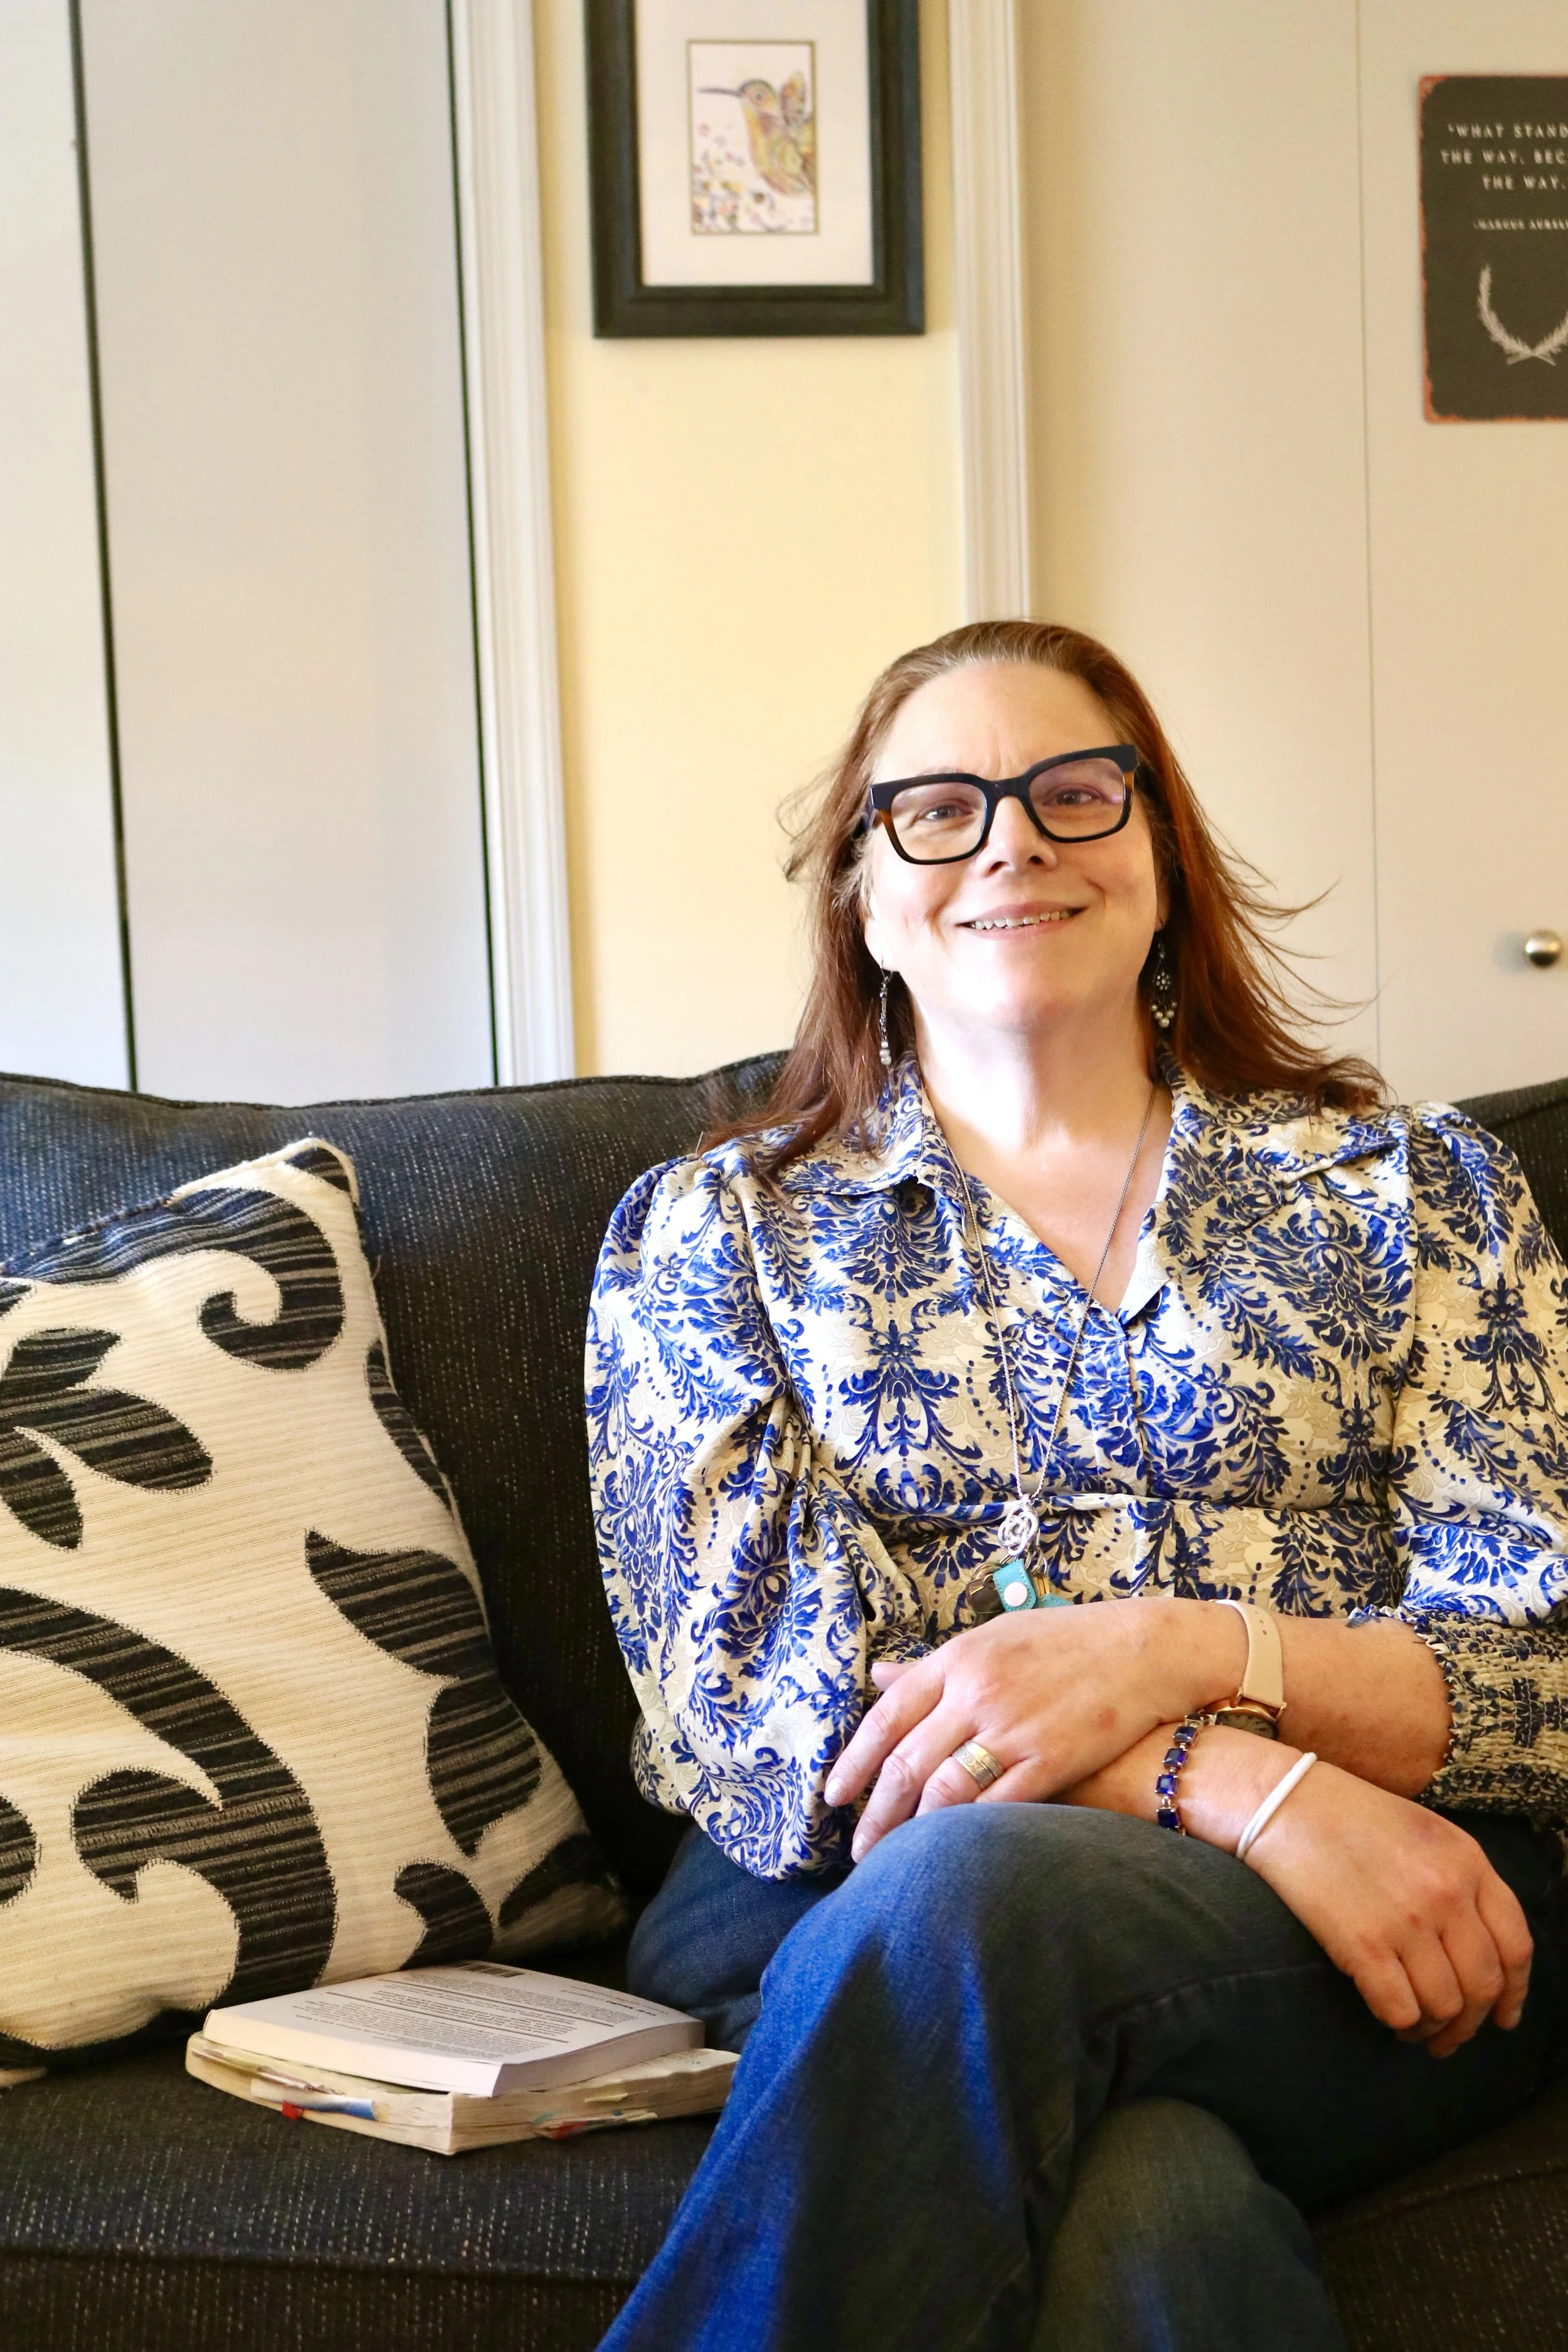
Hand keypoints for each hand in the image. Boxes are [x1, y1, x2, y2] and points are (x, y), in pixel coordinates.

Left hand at [823, 1598, 1241, 1861]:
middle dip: (875, 1812)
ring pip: (943, 1790)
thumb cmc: (1066, 1643)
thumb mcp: (993, 1638)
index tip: (832, 1797)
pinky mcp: (1051, 1760)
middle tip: (856, 1849)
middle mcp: (977, 1692)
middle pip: (907, 1762)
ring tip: (894, 1862)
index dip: (854, 1761)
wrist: (1143, 1650)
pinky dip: (966, 1834)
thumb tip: (878, 1675)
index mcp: (958, 1658)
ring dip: (912, 1832)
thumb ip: (935, 1666)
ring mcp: (1013, 1727)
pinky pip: (995, 1807)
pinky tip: (950, 1856)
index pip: (887, 1715)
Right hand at [1241, 1759, 1532, 2056]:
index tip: (1502, 2016)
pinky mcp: (1363, 1943)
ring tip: (1415, 2029)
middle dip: (1470, 2023)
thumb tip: (1480, 1949)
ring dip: (1433, 2029)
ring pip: (1445, 2006)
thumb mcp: (1425, 1833)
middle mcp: (1447, 1892)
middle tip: (1451, 2035)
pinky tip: (1389, 2019)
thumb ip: (1461, 1881)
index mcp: (1468, 1861)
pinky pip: (1401, 2011)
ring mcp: (1407, 1920)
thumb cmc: (1349, 1816)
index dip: (1513, 1992)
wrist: (1284, 1802)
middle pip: (1483, 1984)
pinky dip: (1400, 2025)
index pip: (1515, 1945)